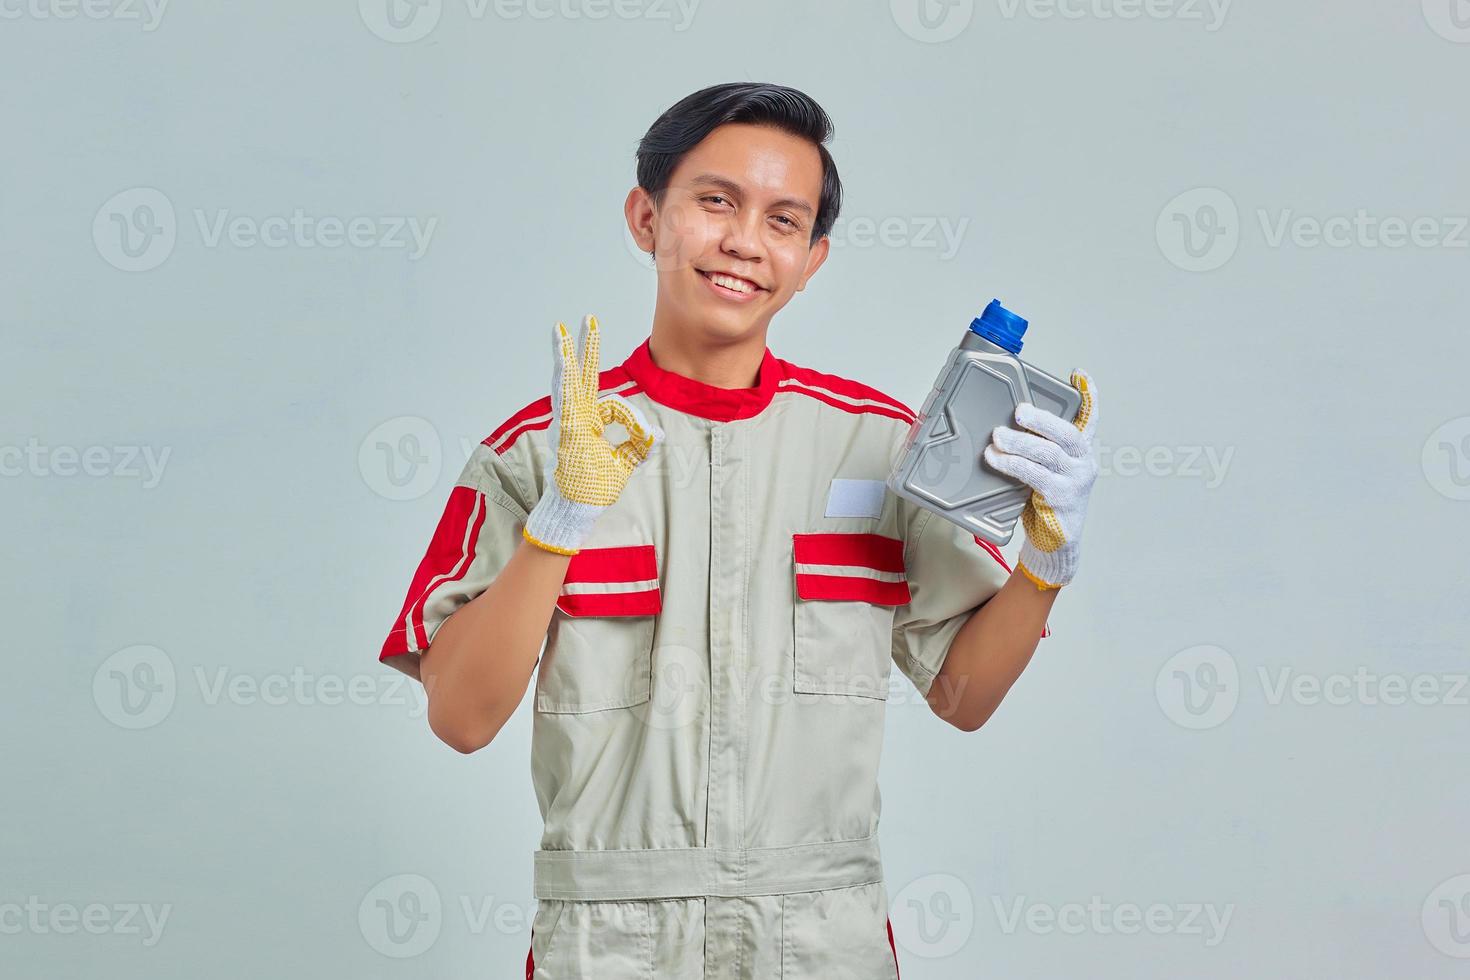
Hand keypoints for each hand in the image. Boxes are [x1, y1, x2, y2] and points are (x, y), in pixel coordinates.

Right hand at [522, 315, 664, 554]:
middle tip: (586, 320)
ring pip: (569, 384)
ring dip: (566, 359)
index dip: (633, 423)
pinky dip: (564, 386)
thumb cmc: (592, 489)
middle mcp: (577, 418)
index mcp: (590, 423)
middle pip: (583, 376)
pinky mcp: (565, 432)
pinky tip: (561, 368)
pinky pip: (566, 405)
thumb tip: (659, 436)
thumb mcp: (623, 465)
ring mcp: (568, 423)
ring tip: (562, 334)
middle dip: (584, 348)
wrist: (575, 509)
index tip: (645, 440)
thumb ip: (638, 447)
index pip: (615, 407)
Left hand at [982, 369, 1098, 588]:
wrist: (1056, 542)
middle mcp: (1083, 462)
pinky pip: (1034, 476)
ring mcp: (1075, 481)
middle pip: (1066, 434)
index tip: (1079, 373)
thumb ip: (1035, 448)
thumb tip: (1001, 425)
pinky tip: (997, 460)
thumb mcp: (1045, 468)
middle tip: (1018, 412)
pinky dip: (1012, 465)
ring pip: (1047, 454)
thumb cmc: (1046, 498)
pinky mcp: (1061, 498)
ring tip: (997, 438)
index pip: (1090, 418)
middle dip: (1041, 420)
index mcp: (1080, 450)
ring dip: (1019, 444)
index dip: (1089, 395)